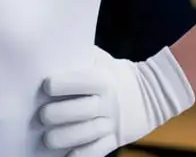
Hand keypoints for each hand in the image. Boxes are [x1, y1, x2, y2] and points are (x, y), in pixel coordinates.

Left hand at [39, 46, 194, 156]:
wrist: (153, 94)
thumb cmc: (117, 74)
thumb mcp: (103, 61)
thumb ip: (82, 57)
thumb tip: (52, 50)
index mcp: (103, 79)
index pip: (81, 81)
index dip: (62, 84)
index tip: (46, 86)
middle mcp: (108, 102)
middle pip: (81, 111)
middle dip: (57, 114)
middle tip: (42, 116)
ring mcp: (113, 123)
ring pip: (86, 134)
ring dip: (63, 138)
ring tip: (48, 139)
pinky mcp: (116, 140)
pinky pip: (97, 152)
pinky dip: (80, 155)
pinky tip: (66, 156)